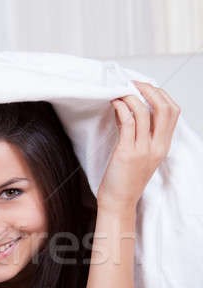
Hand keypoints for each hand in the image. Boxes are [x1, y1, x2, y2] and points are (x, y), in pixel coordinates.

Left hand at [97, 81, 180, 214]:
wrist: (118, 203)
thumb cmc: (125, 180)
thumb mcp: (140, 155)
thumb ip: (139, 134)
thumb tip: (129, 108)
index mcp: (163, 146)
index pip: (173, 112)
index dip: (160, 95)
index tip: (144, 88)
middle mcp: (156, 147)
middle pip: (165, 108)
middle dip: (150, 90)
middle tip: (134, 84)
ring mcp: (143, 150)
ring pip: (144, 112)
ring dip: (130, 97)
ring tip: (119, 93)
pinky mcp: (127, 153)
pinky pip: (127, 122)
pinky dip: (121, 108)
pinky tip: (114, 104)